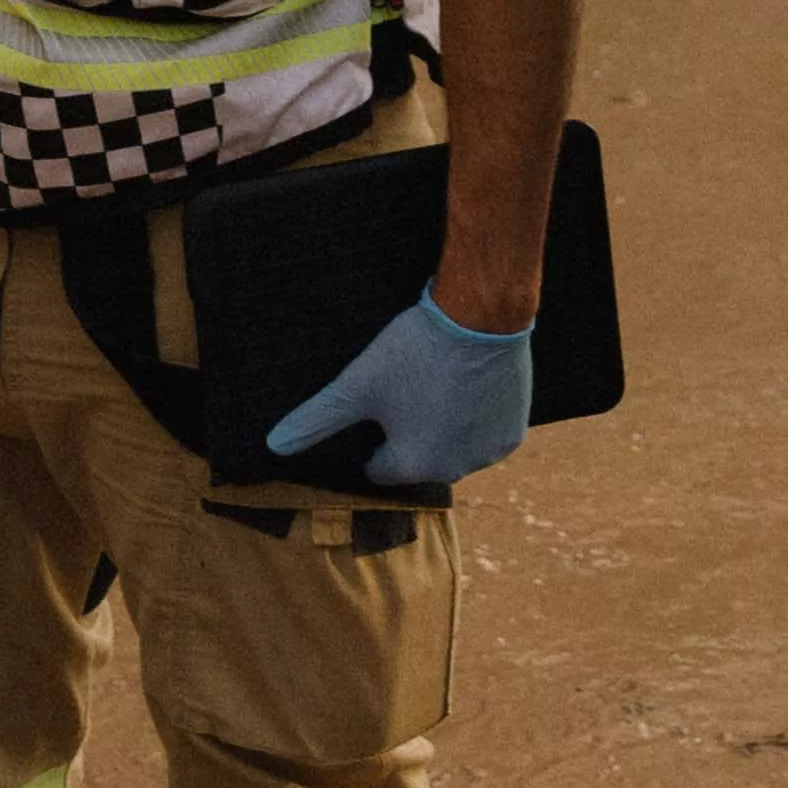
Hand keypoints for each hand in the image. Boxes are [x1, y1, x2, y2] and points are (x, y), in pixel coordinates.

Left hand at [265, 290, 532, 491]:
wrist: (481, 316)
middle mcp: (453, 471)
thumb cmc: (414, 352)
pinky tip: (465, 387)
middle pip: (418, 459)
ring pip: (453, 447)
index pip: (378, 468)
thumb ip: (317, 419)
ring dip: (444, 428)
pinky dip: (475, 419)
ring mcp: (488, 454)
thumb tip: (274, 446)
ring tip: (436, 385)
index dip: (372, 438)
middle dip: (409, 434)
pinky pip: (484, 434)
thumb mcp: (358, 384)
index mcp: (412, 466)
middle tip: (406, 389)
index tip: (376, 405)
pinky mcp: (513, 433)